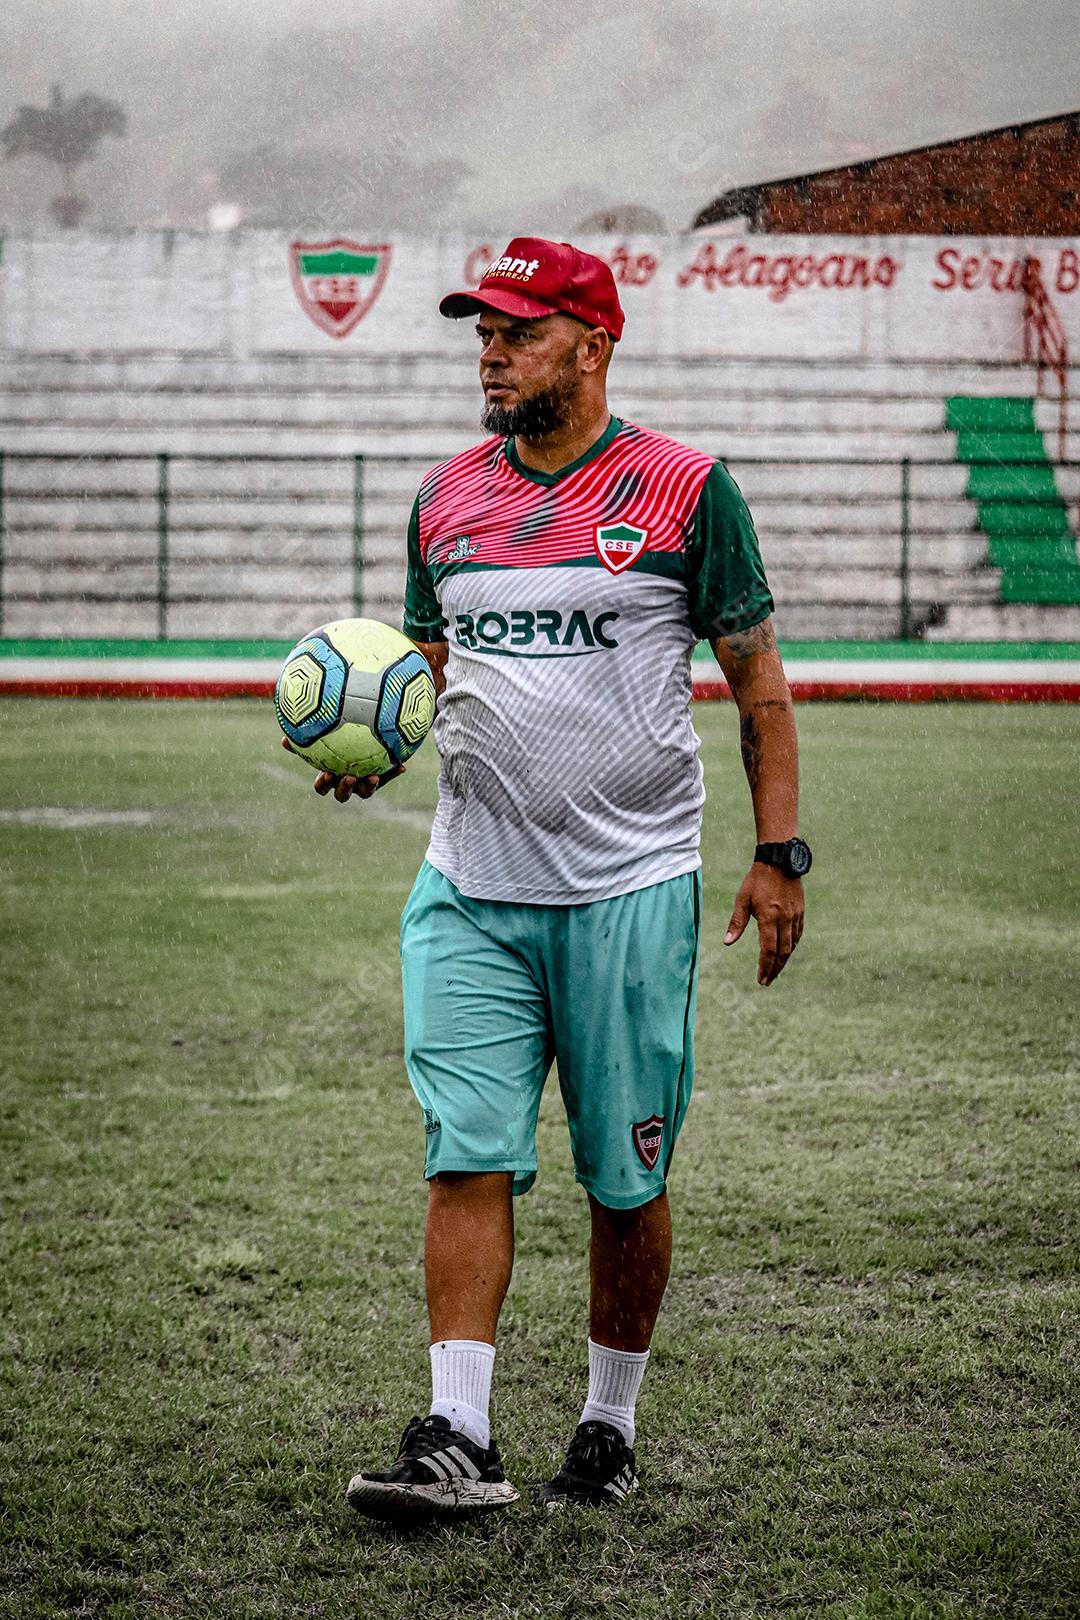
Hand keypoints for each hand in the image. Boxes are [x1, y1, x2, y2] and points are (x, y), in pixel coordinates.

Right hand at [280, 735, 405, 800]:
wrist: (363, 736)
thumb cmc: (335, 738)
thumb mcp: (320, 738)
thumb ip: (304, 740)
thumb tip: (282, 739)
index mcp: (330, 775)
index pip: (322, 786)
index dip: (323, 784)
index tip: (325, 774)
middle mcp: (346, 782)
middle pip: (342, 794)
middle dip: (344, 789)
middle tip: (348, 777)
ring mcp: (363, 783)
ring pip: (365, 791)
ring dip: (368, 786)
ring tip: (373, 777)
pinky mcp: (381, 778)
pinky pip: (387, 776)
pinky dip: (393, 772)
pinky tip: (402, 766)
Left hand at [724, 861, 804, 986]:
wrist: (780, 860)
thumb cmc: (757, 880)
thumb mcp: (742, 899)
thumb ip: (736, 922)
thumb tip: (727, 943)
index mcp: (769, 917)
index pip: (768, 950)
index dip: (765, 967)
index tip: (761, 979)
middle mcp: (785, 919)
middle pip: (782, 952)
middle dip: (775, 969)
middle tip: (767, 981)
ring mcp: (795, 916)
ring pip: (792, 945)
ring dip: (784, 961)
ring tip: (775, 971)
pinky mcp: (800, 912)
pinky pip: (798, 935)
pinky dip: (792, 947)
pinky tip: (786, 953)